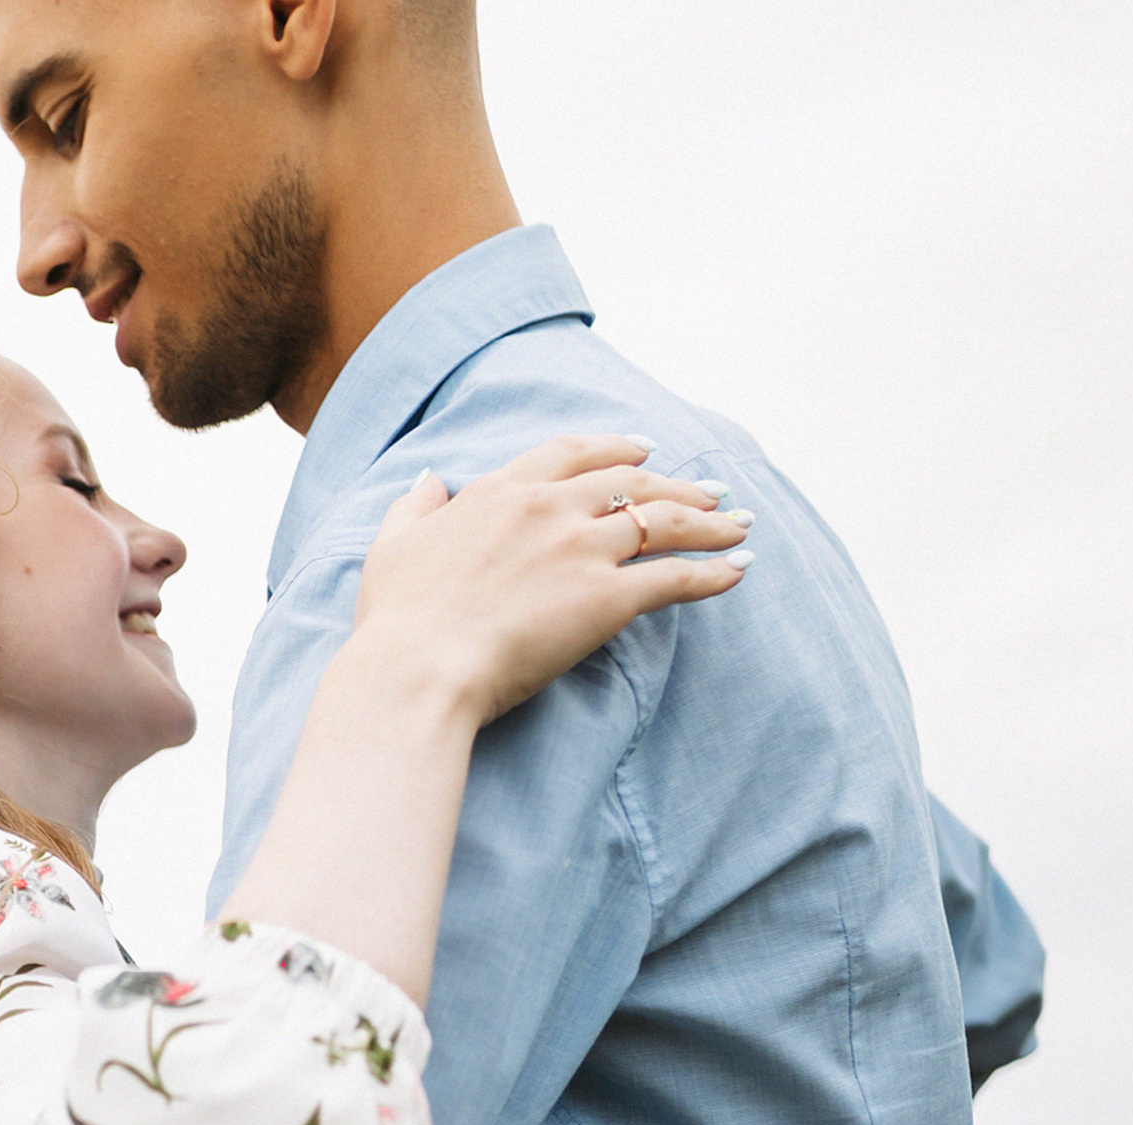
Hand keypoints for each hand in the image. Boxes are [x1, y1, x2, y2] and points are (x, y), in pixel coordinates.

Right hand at [351, 435, 747, 728]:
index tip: (641, 448)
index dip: (613, 448)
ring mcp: (582, 549)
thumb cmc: (397, 621)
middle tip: (708, 492)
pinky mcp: (607, 598)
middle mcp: (550, 508)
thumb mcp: (393, 547)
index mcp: (501, 491)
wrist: (417, 669)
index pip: (571, 454)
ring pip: (664, 522)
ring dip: (709, 522)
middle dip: (676, 484)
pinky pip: (676, 577)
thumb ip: (414, 508)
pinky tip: (738, 571)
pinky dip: (714, 572)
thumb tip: (428, 480)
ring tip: (738, 525)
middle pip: (631, 482)